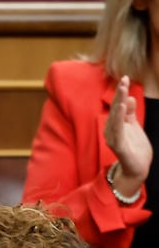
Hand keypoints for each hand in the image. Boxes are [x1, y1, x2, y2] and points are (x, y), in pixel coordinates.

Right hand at [104, 75, 152, 191]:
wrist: (137, 169)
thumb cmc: (135, 149)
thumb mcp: (134, 127)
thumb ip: (129, 113)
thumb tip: (128, 98)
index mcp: (116, 125)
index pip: (118, 106)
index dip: (121, 92)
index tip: (125, 78)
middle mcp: (112, 131)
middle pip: (115, 110)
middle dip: (119, 94)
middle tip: (124, 80)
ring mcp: (114, 138)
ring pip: (115, 118)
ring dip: (118, 104)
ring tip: (123, 91)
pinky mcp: (118, 146)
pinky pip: (117, 130)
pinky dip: (118, 118)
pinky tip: (121, 108)